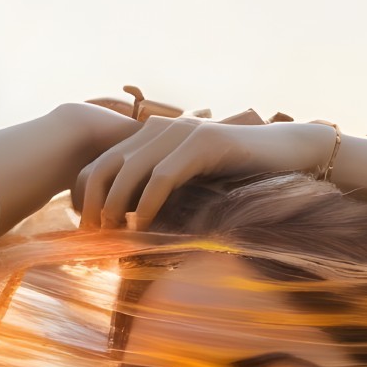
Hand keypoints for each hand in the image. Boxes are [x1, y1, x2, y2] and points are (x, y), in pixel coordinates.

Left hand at [74, 115, 335, 229]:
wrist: (284, 153)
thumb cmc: (236, 174)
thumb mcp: (189, 183)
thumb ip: (160, 194)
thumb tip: (129, 227)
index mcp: (149, 136)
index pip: (100, 163)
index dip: (84, 195)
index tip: (82, 227)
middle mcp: (158, 128)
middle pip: (107, 167)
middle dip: (93, 204)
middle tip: (89, 238)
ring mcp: (180, 132)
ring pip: (131, 172)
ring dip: (116, 207)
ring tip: (111, 235)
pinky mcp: (202, 144)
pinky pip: (164, 177)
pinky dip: (149, 203)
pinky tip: (144, 226)